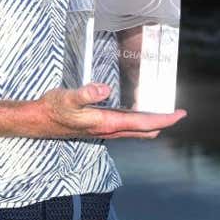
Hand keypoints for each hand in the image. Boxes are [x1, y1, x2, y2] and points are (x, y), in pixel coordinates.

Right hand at [36, 83, 185, 139]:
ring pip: (136, 130)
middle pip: (144, 129)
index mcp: (107, 123)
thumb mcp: (68, 98)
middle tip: (177, 112)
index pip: (144, 122)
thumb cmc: (53, 109)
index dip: (164, 119)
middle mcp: (109, 130)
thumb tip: (104, 88)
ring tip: (162, 111)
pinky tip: (136, 111)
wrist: (39, 121)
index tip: (180, 114)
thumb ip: (86, 93)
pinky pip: (126, 127)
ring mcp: (104, 131)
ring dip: (151, 122)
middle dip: (163, 122)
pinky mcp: (99, 128)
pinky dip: (138, 121)